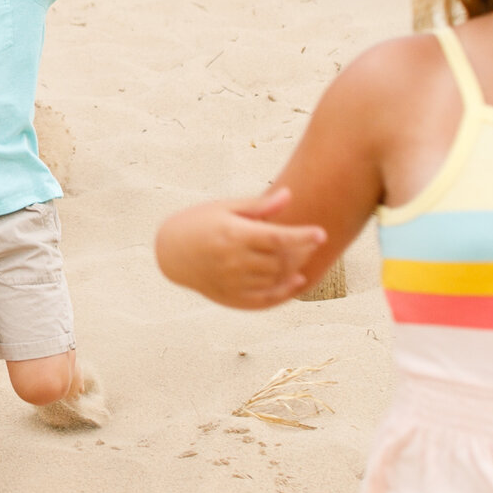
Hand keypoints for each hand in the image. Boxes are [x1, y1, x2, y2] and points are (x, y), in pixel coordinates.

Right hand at [156, 185, 326, 305]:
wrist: (171, 252)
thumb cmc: (200, 222)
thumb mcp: (225, 208)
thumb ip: (259, 206)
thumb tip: (289, 194)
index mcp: (233, 235)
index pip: (277, 238)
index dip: (302, 236)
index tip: (322, 233)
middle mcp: (233, 261)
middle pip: (280, 259)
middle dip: (301, 250)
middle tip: (313, 240)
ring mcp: (233, 281)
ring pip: (276, 278)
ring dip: (294, 267)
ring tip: (304, 254)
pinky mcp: (232, 296)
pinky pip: (265, 298)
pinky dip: (285, 291)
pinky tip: (297, 280)